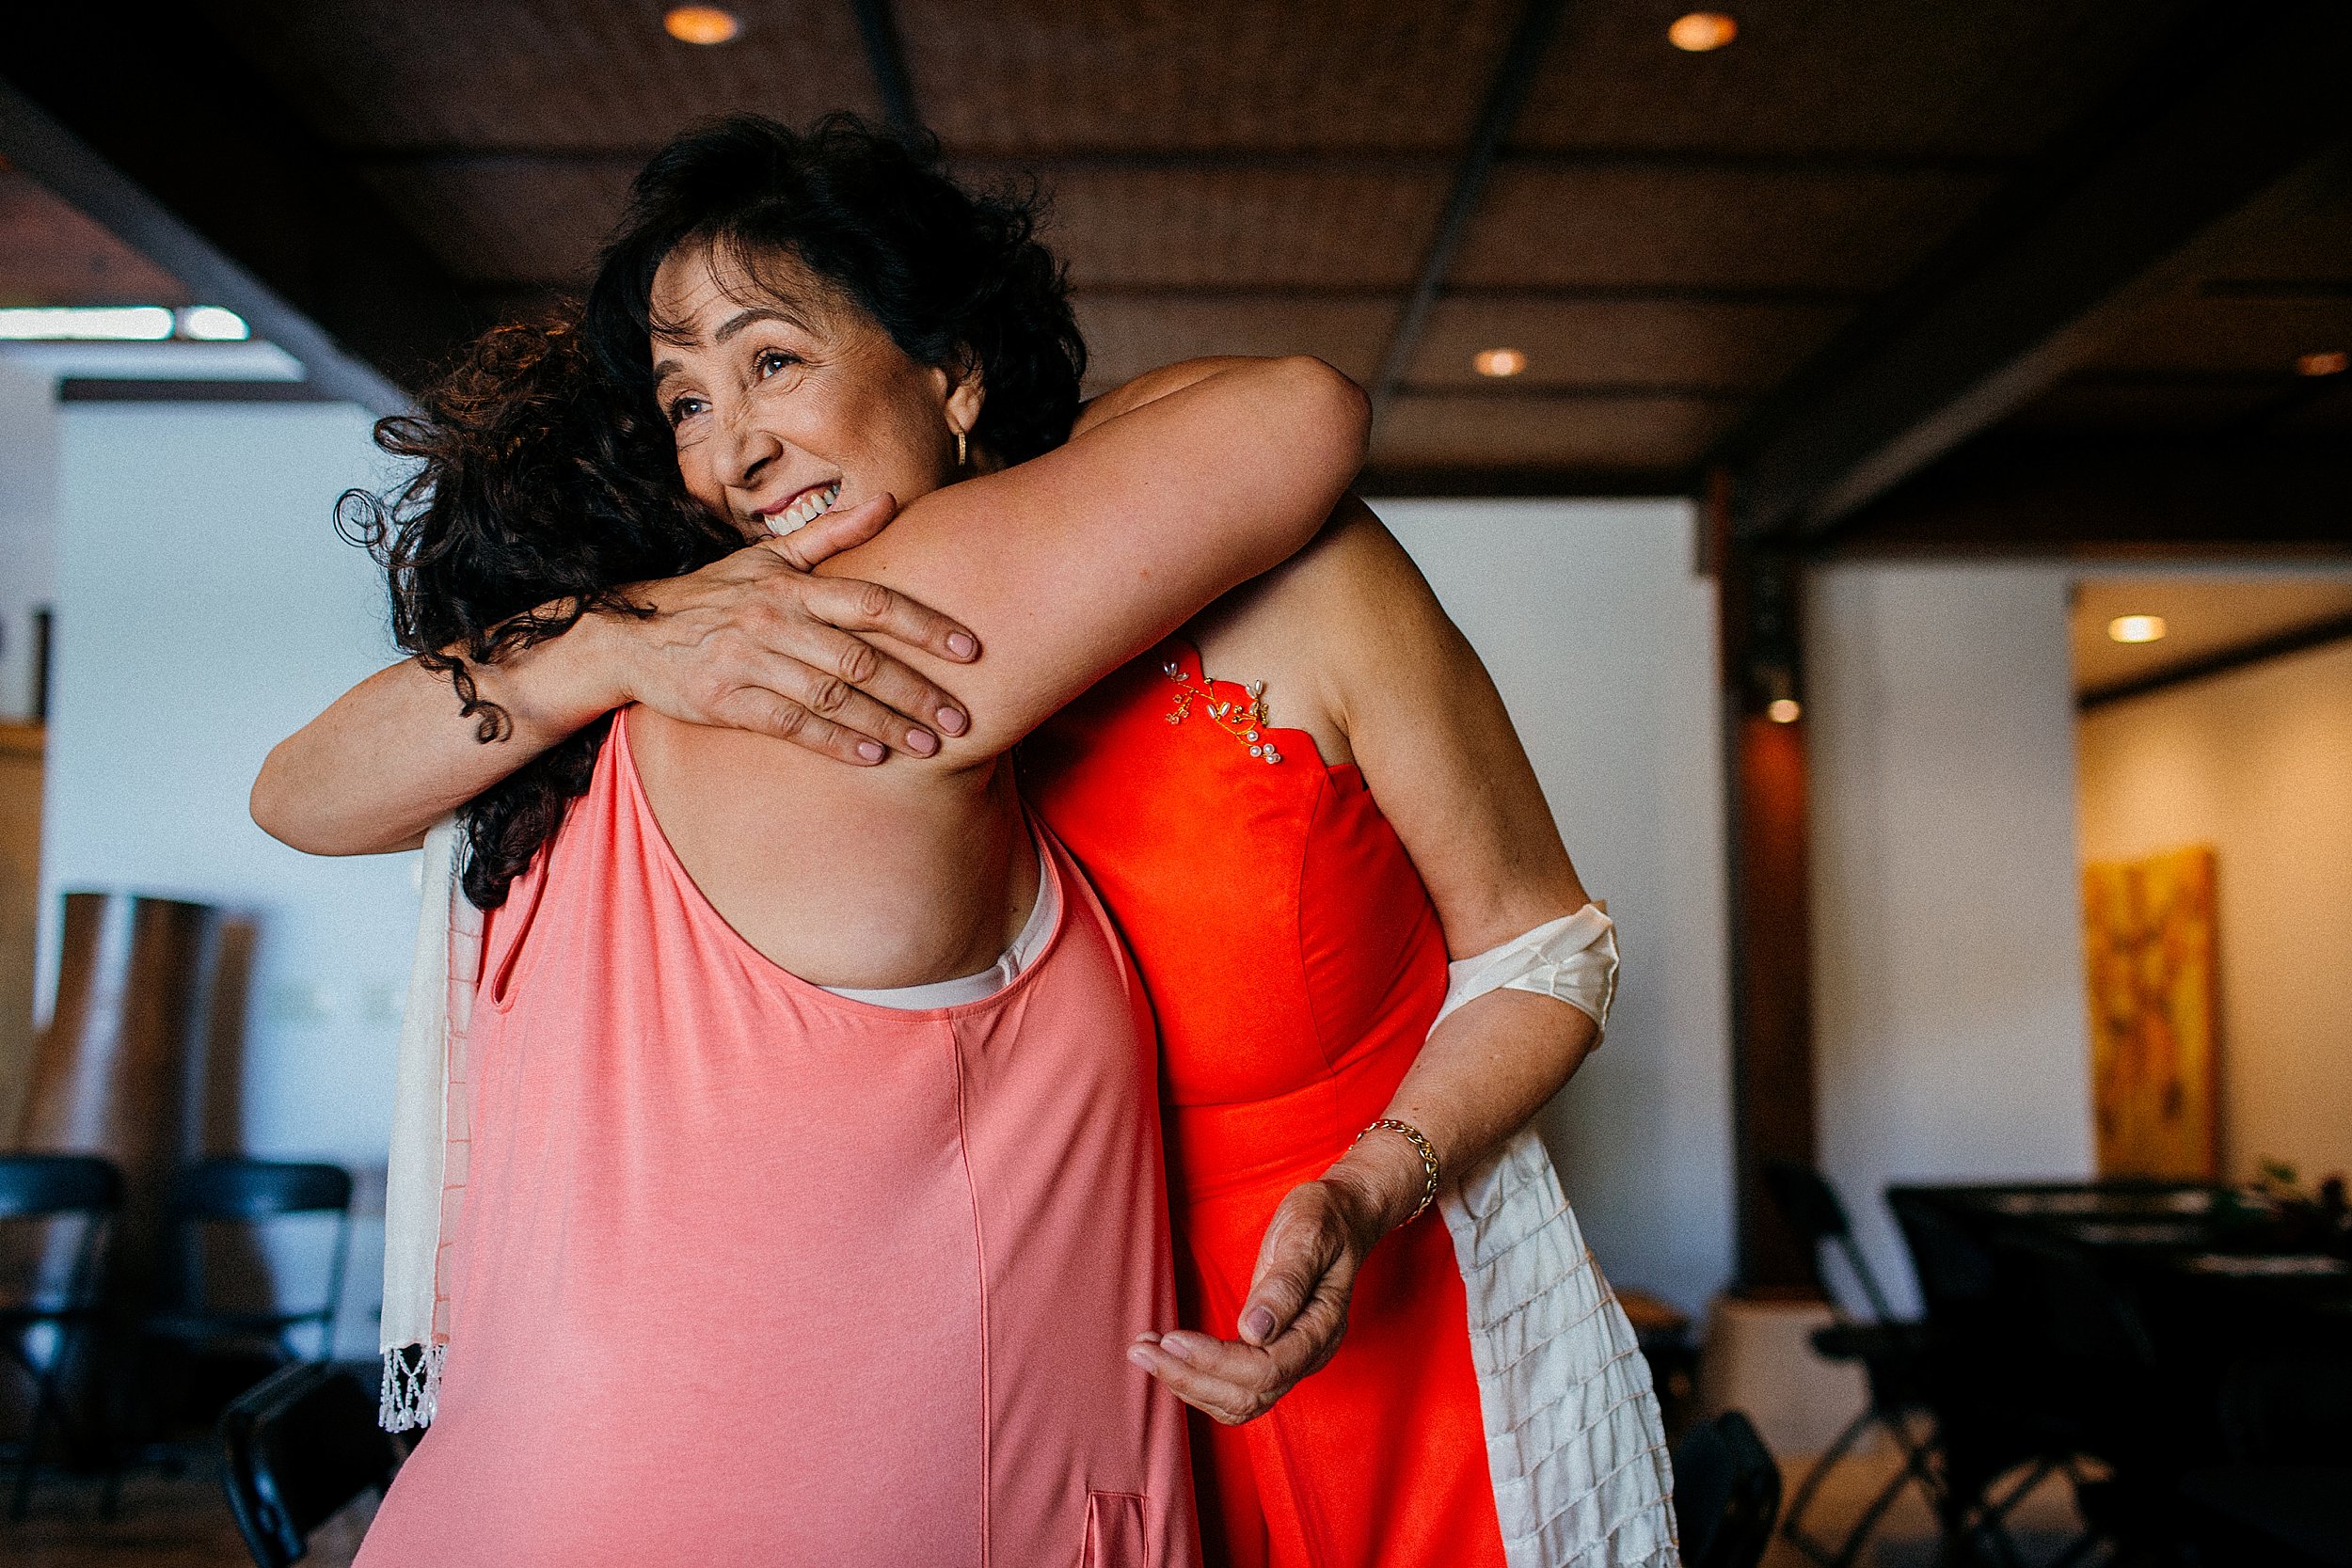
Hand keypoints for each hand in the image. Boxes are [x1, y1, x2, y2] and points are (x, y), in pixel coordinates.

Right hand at [601, 494, 979, 763]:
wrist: (632, 634)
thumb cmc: (714, 596)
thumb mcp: (767, 557)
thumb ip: (833, 535)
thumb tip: (889, 501)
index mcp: (791, 584)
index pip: (873, 601)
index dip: (926, 625)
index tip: (970, 649)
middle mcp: (774, 618)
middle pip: (861, 658)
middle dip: (917, 690)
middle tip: (961, 716)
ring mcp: (748, 660)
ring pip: (831, 697)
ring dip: (886, 724)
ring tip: (930, 745)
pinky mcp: (726, 700)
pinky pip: (791, 725)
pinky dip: (835, 742)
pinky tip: (873, 757)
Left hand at [1126, 1175, 1390, 1424]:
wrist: (1342, 1216)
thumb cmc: (1325, 1220)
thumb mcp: (1308, 1237)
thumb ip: (1285, 1284)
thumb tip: (1255, 1331)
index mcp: (1321, 1328)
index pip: (1266, 1369)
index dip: (1215, 1361)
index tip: (1171, 1339)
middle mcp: (1308, 1354)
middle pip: (1248, 1396)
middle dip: (1189, 1379)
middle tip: (1140, 1349)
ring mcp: (1291, 1358)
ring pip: (1238, 1402)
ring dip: (1187, 1385)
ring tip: (1143, 1353)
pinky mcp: (1271, 1354)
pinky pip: (1234, 1387)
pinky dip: (1196, 1379)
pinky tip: (1166, 1356)